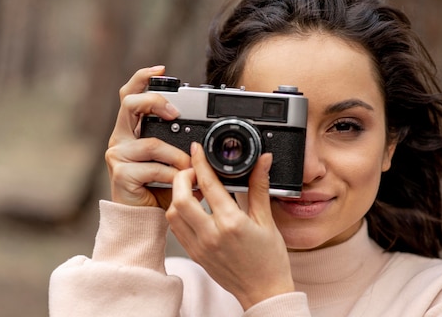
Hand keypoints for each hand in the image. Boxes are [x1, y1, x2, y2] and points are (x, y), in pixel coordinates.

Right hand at [105, 66, 191, 207]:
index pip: (130, 95)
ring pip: (152, 143)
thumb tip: (202, 137)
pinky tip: (180, 183)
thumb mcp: (171, 161)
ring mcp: (117, 156)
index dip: (142, 78)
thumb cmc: (159, 190)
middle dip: (154, 101)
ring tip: (191, 170)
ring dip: (177, 157)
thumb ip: (179, 144)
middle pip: (129, 104)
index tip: (161, 69)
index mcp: (131, 130)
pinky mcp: (120, 174)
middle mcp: (120, 139)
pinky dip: (173, 176)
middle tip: (174, 113)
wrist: (144, 220)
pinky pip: (154, 168)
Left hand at [166, 142, 294, 309]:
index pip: (208, 185)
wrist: (264, 291)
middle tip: (192, 171)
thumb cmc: (269, 260)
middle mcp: (212, 235)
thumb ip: (259, 187)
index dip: (200, 162)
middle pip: (180, 198)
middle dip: (182, 177)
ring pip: (173, 213)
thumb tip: (262, 162)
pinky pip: (176, 229)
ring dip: (178, 196)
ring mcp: (200, 246)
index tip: (198, 150)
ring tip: (192, 189)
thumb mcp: (267, 220)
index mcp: (232, 223)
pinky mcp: (195, 254)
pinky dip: (178, 213)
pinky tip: (192, 209)